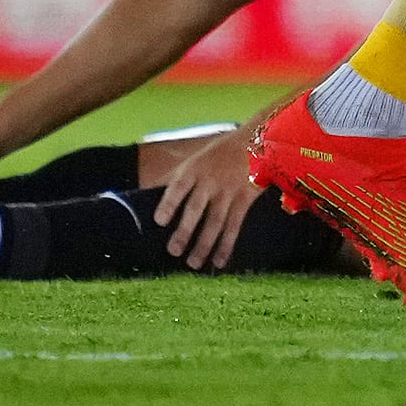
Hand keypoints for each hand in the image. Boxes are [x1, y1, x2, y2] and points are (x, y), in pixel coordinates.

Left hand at [150, 123, 270, 269]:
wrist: (258, 142)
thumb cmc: (218, 153)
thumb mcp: (195, 159)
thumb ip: (175, 178)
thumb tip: (147, 192)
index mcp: (195, 169)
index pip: (179, 186)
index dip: (169, 203)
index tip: (160, 221)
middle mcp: (211, 181)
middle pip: (196, 208)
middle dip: (185, 231)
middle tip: (174, 251)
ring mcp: (229, 191)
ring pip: (215, 221)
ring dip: (204, 244)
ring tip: (193, 263)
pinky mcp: (245, 199)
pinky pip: (235, 224)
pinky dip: (227, 244)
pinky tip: (219, 260)